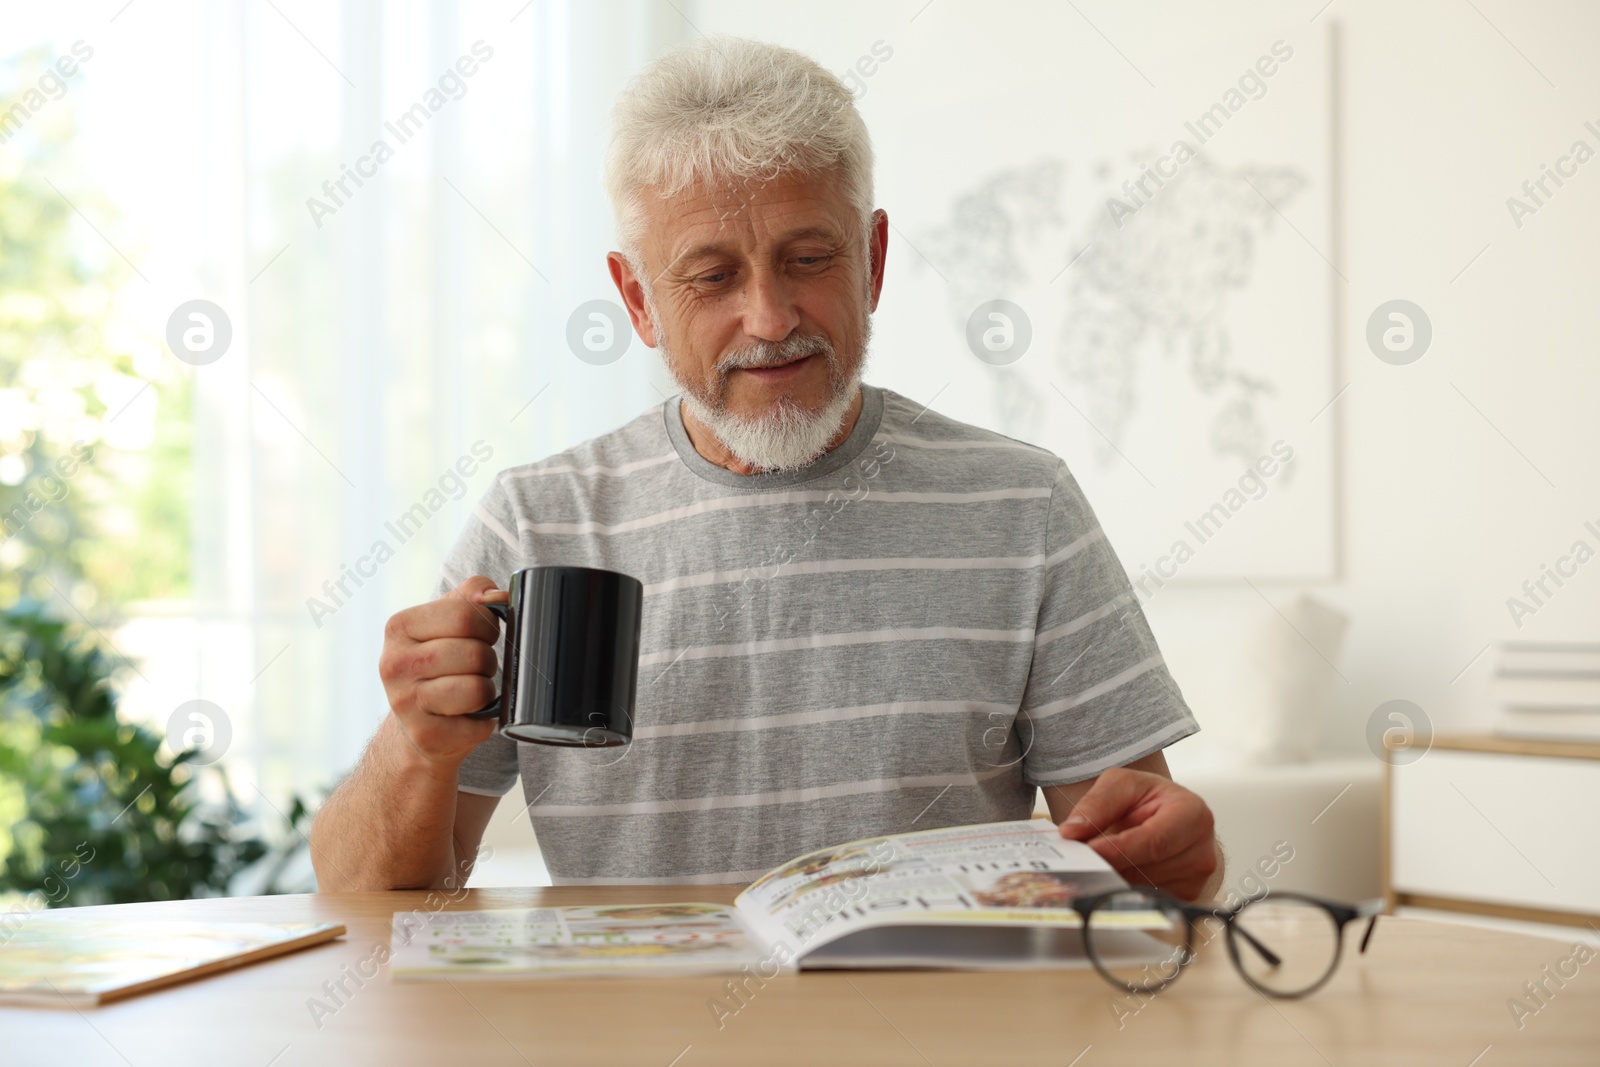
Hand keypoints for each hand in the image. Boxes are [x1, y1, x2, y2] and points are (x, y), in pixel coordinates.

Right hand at [377, 575, 506, 769]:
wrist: (416, 725)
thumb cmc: (439, 663)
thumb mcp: (447, 620)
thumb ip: (472, 595)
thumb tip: (497, 595)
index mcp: (399, 627)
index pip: (465, 615)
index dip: (487, 625)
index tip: (481, 636)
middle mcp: (394, 664)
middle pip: (474, 652)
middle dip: (487, 660)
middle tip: (474, 668)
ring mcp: (405, 703)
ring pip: (477, 688)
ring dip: (486, 689)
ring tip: (470, 689)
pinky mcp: (425, 736)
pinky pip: (478, 723)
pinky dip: (483, 720)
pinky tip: (465, 716)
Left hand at [1056, 767, 1218, 901]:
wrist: (1162, 812)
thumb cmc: (1147, 797)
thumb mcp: (1120, 785)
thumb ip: (1096, 805)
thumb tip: (1072, 831)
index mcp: (1193, 814)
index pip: (1154, 841)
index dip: (1119, 849)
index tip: (1089, 851)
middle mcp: (1202, 849)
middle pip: (1148, 868)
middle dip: (1111, 864)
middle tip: (1082, 859)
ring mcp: (1197, 877)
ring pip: (1144, 887)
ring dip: (1116, 876)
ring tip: (1102, 859)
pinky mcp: (1186, 895)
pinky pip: (1147, 899)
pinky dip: (1126, 887)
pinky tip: (1118, 870)